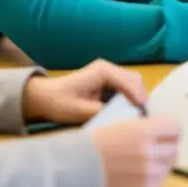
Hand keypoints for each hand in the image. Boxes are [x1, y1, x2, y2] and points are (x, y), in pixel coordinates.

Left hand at [23, 59, 147, 124]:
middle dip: (140, 97)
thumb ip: (102, 113)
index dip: (137, 97)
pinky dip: (130, 97)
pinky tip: (128, 111)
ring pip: (132, 82)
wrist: (44, 97)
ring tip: (137, 115)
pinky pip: (125, 86)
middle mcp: (108, 68)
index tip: (143, 113)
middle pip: (134, 79)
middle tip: (142, 117)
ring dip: (137, 97)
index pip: (128, 81)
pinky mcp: (107, 80)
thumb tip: (123, 118)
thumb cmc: (59, 103)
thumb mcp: (80, 111)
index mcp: (102, 71)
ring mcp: (108, 73)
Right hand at [91, 115, 180, 186]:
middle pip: (174, 147)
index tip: (162, 130)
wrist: (79, 165)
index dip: (169, 128)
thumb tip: (161, 130)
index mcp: (144, 130)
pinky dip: (156, 174)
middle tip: (156, 145)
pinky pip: (161, 180)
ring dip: (163, 160)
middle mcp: (149, 151)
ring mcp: (148, 171)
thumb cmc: (98, 140)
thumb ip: (145, 126)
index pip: (175, 127)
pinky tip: (144, 170)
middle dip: (166, 145)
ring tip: (149, 158)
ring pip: (170, 164)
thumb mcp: (123, 123)